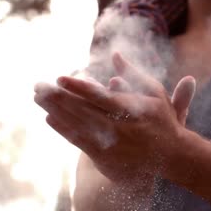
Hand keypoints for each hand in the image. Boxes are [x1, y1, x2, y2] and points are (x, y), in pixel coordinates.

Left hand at [34, 53, 195, 181]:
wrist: (172, 156)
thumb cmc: (162, 120)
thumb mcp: (154, 93)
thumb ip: (133, 74)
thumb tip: (115, 54)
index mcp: (131, 109)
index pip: (99, 97)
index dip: (78, 88)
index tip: (59, 78)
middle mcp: (118, 127)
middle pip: (82, 111)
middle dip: (57, 98)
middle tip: (38, 86)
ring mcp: (110, 144)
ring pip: (77, 126)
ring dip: (55, 111)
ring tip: (38, 98)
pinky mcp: (105, 157)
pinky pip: (79, 142)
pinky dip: (63, 129)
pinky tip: (49, 118)